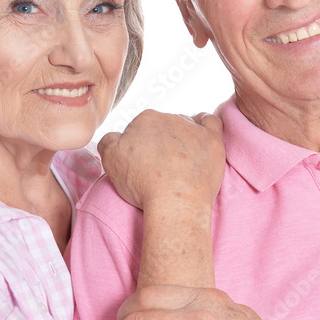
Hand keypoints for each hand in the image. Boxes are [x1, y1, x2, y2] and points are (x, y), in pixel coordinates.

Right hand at [98, 110, 225, 209]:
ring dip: (182, 137)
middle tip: (160, 166)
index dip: (140, 146)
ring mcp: (193, 128)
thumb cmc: (143, 184)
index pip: (140, 128)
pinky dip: (206, 126)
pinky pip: (210, 122)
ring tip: (180, 160)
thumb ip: (108, 141)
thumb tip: (114, 137)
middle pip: (163, 126)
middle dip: (161, 142)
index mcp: (145, 119)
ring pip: (185, 125)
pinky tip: (202, 136)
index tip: (143, 163)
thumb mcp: (110, 160)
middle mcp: (170, 118)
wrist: (174, 202)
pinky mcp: (212, 140)